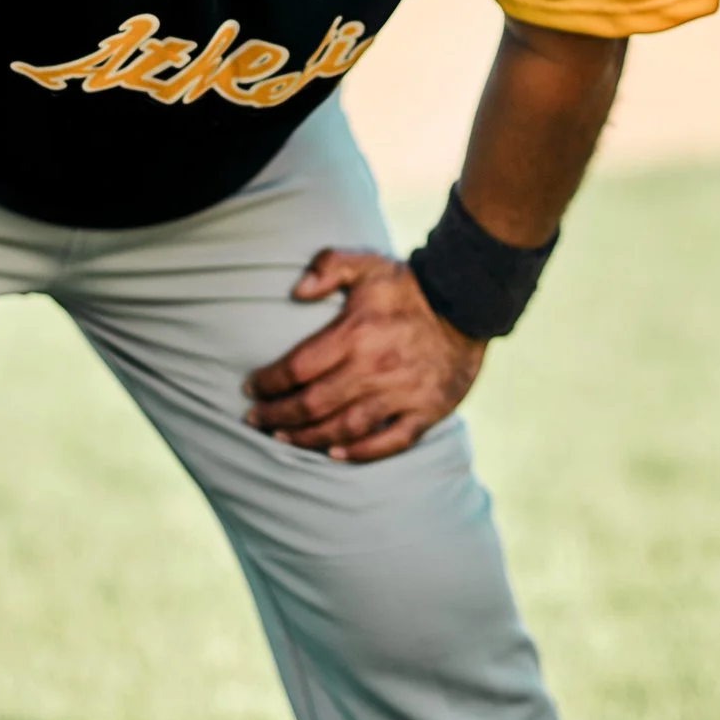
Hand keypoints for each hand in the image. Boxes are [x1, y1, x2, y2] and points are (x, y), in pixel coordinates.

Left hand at [243, 248, 484, 463]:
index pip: (297, 368)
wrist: (469, 303)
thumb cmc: (410, 286)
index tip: (250, 388)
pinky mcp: (425, 411)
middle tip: (255, 420)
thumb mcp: (368, 263)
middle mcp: (375, 369)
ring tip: (283, 439)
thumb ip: (328, 266)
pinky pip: (388, 442)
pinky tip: (335, 456)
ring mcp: (401, 394)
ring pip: (344, 429)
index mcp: (356, 334)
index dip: (267, 382)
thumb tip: (295, 291)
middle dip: (276, 416)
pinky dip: (359, 453)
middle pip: (312, 405)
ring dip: (308, 439)